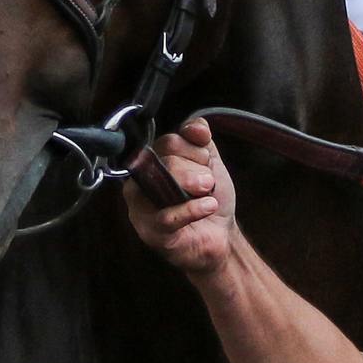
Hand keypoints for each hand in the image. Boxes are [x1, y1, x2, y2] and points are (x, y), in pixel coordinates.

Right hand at [121, 117, 237, 274]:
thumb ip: (200, 140)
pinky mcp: (150, 232)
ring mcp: (141, 208)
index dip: (193, 150)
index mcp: (153, 161)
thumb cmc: (208, 199)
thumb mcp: (210, 164)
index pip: (168, 142)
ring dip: (193, 187)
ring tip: (208, 195)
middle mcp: (140, 182)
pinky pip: (167, 216)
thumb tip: (196, 126)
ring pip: (162, 186)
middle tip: (208, 183)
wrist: (221, 236)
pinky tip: (208, 207)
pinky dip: (193, 209)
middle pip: (165, 162)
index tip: (207, 162)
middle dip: (195, 171)